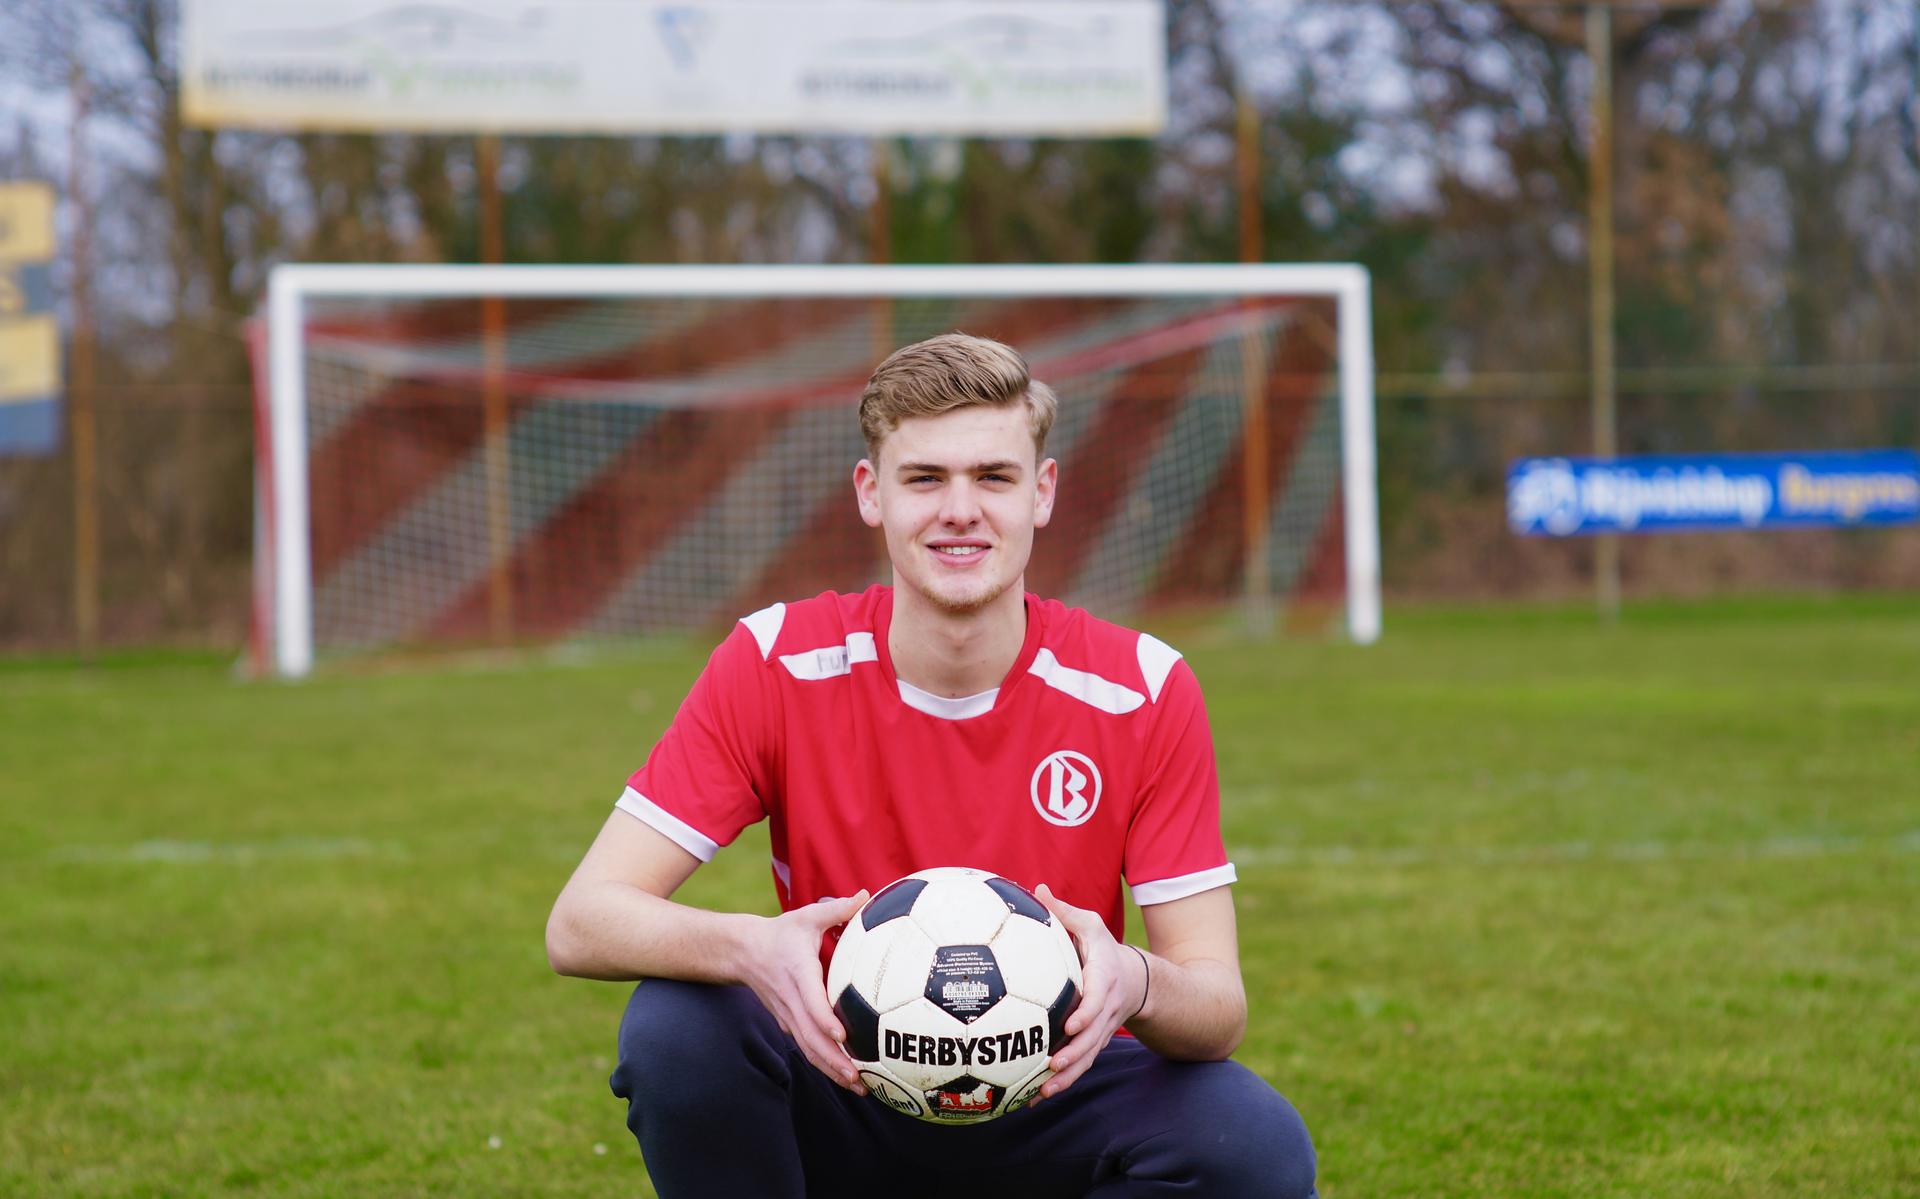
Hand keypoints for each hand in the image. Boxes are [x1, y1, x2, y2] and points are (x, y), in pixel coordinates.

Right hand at [735, 890, 869, 1094]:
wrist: (742, 951)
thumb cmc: (781, 933)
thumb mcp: (807, 916)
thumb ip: (837, 909)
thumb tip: (867, 895)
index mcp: (797, 974)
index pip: (810, 1002)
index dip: (825, 1021)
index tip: (844, 1036)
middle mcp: (791, 1000)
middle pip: (811, 1037)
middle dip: (834, 1061)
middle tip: (860, 1078)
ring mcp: (787, 1015)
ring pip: (808, 1048)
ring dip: (832, 1070)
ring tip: (859, 1087)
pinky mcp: (787, 1022)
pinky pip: (806, 1046)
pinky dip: (824, 1064)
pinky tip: (846, 1077)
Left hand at [1032, 883, 1146, 1101]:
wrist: (1135, 980)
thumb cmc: (1104, 949)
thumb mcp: (1091, 925)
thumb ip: (1064, 912)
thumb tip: (1037, 888)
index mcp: (1104, 979)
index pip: (1098, 999)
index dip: (1087, 1013)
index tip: (1072, 1024)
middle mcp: (1105, 1010)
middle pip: (1093, 1037)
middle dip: (1076, 1053)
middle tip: (1054, 1064)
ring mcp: (1101, 1030)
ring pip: (1088, 1058)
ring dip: (1068, 1077)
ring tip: (1044, 1092)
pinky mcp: (1094, 1043)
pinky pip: (1081, 1065)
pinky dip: (1063, 1081)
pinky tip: (1037, 1097)